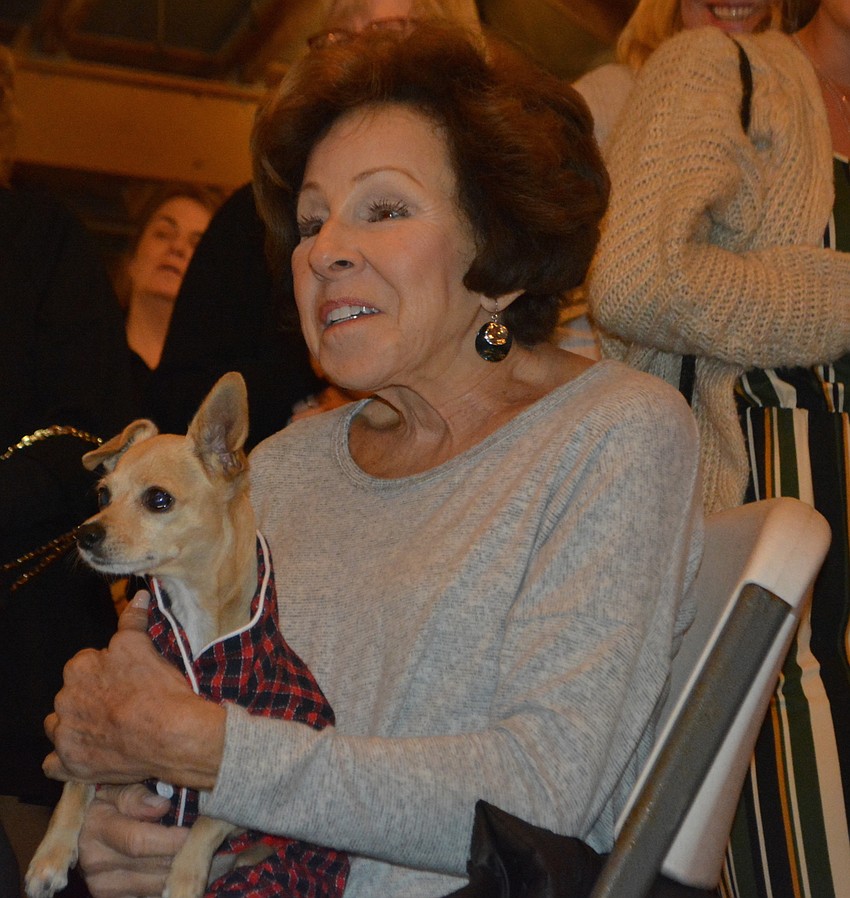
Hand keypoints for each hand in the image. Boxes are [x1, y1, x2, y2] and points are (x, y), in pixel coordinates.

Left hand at [44, 590, 225, 787]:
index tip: (126, 680)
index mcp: (79, 667)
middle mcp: (64, 699)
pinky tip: (88, 752)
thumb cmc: (160, 689)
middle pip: (72, 695)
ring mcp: (64, 734)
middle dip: (91, 698)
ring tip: (107, 729)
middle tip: (122, 704)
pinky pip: (52, 763)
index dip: (107, 672)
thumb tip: (138, 596)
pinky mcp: (69, 764)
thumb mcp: (144, 647)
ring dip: (75, 726)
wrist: (173, 734)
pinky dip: (66, 758)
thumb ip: (133, 620)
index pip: (86, 664)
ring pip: (59, 725)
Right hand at [77, 783, 188, 897]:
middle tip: (205, 843)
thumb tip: (162, 807)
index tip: (194, 833)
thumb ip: (138, 797)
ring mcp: (103, 886)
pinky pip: (150, 896)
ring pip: (156, 886)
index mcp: (98, 828)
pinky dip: (168, 884)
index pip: (139, 841)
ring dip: (179, 872)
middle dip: (183, 855)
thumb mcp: (118, 790)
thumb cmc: (109, 805)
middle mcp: (97, 862)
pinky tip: (179, 869)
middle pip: (152, 867)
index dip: (171, 840)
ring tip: (196, 854)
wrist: (83, 833)